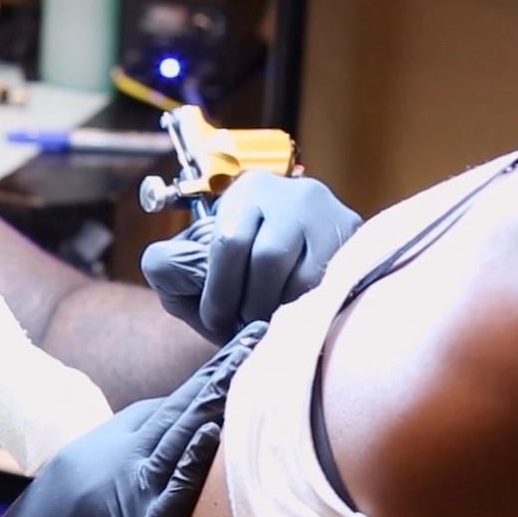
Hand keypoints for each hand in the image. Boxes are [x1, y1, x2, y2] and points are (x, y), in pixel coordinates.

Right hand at [0, 327, 262, 516]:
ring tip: (261, 359)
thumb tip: (120, 482)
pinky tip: (220, 433)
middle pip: (173, 411)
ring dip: (224, 398)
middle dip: (220, 374)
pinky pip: (175, 495)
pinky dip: (198, 463)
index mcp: (82, 459)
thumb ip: (89, 486)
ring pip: (181, 437)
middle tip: (260, 335)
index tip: (227, 368)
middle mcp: (102, 467)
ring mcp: (119, 501)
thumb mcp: (49, 513)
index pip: (149, 413)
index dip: (192, 393)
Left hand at [140, 171, 359, 344]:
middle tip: (244, 326)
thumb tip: (161, 266)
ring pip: (305, 275)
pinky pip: (332, 285)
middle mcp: (294, 193)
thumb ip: (171, 266)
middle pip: (269, 258)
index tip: (215, 320)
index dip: (219, 292)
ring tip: (269, 323)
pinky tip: (297, 318)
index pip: (230, 241)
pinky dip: (310, 309)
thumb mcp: (200, 261)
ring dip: (282, 309)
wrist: (308, 253)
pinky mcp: (357, 239)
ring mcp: (331, 213)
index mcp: (250, 190)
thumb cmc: (241, 270)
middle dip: (251, 302)